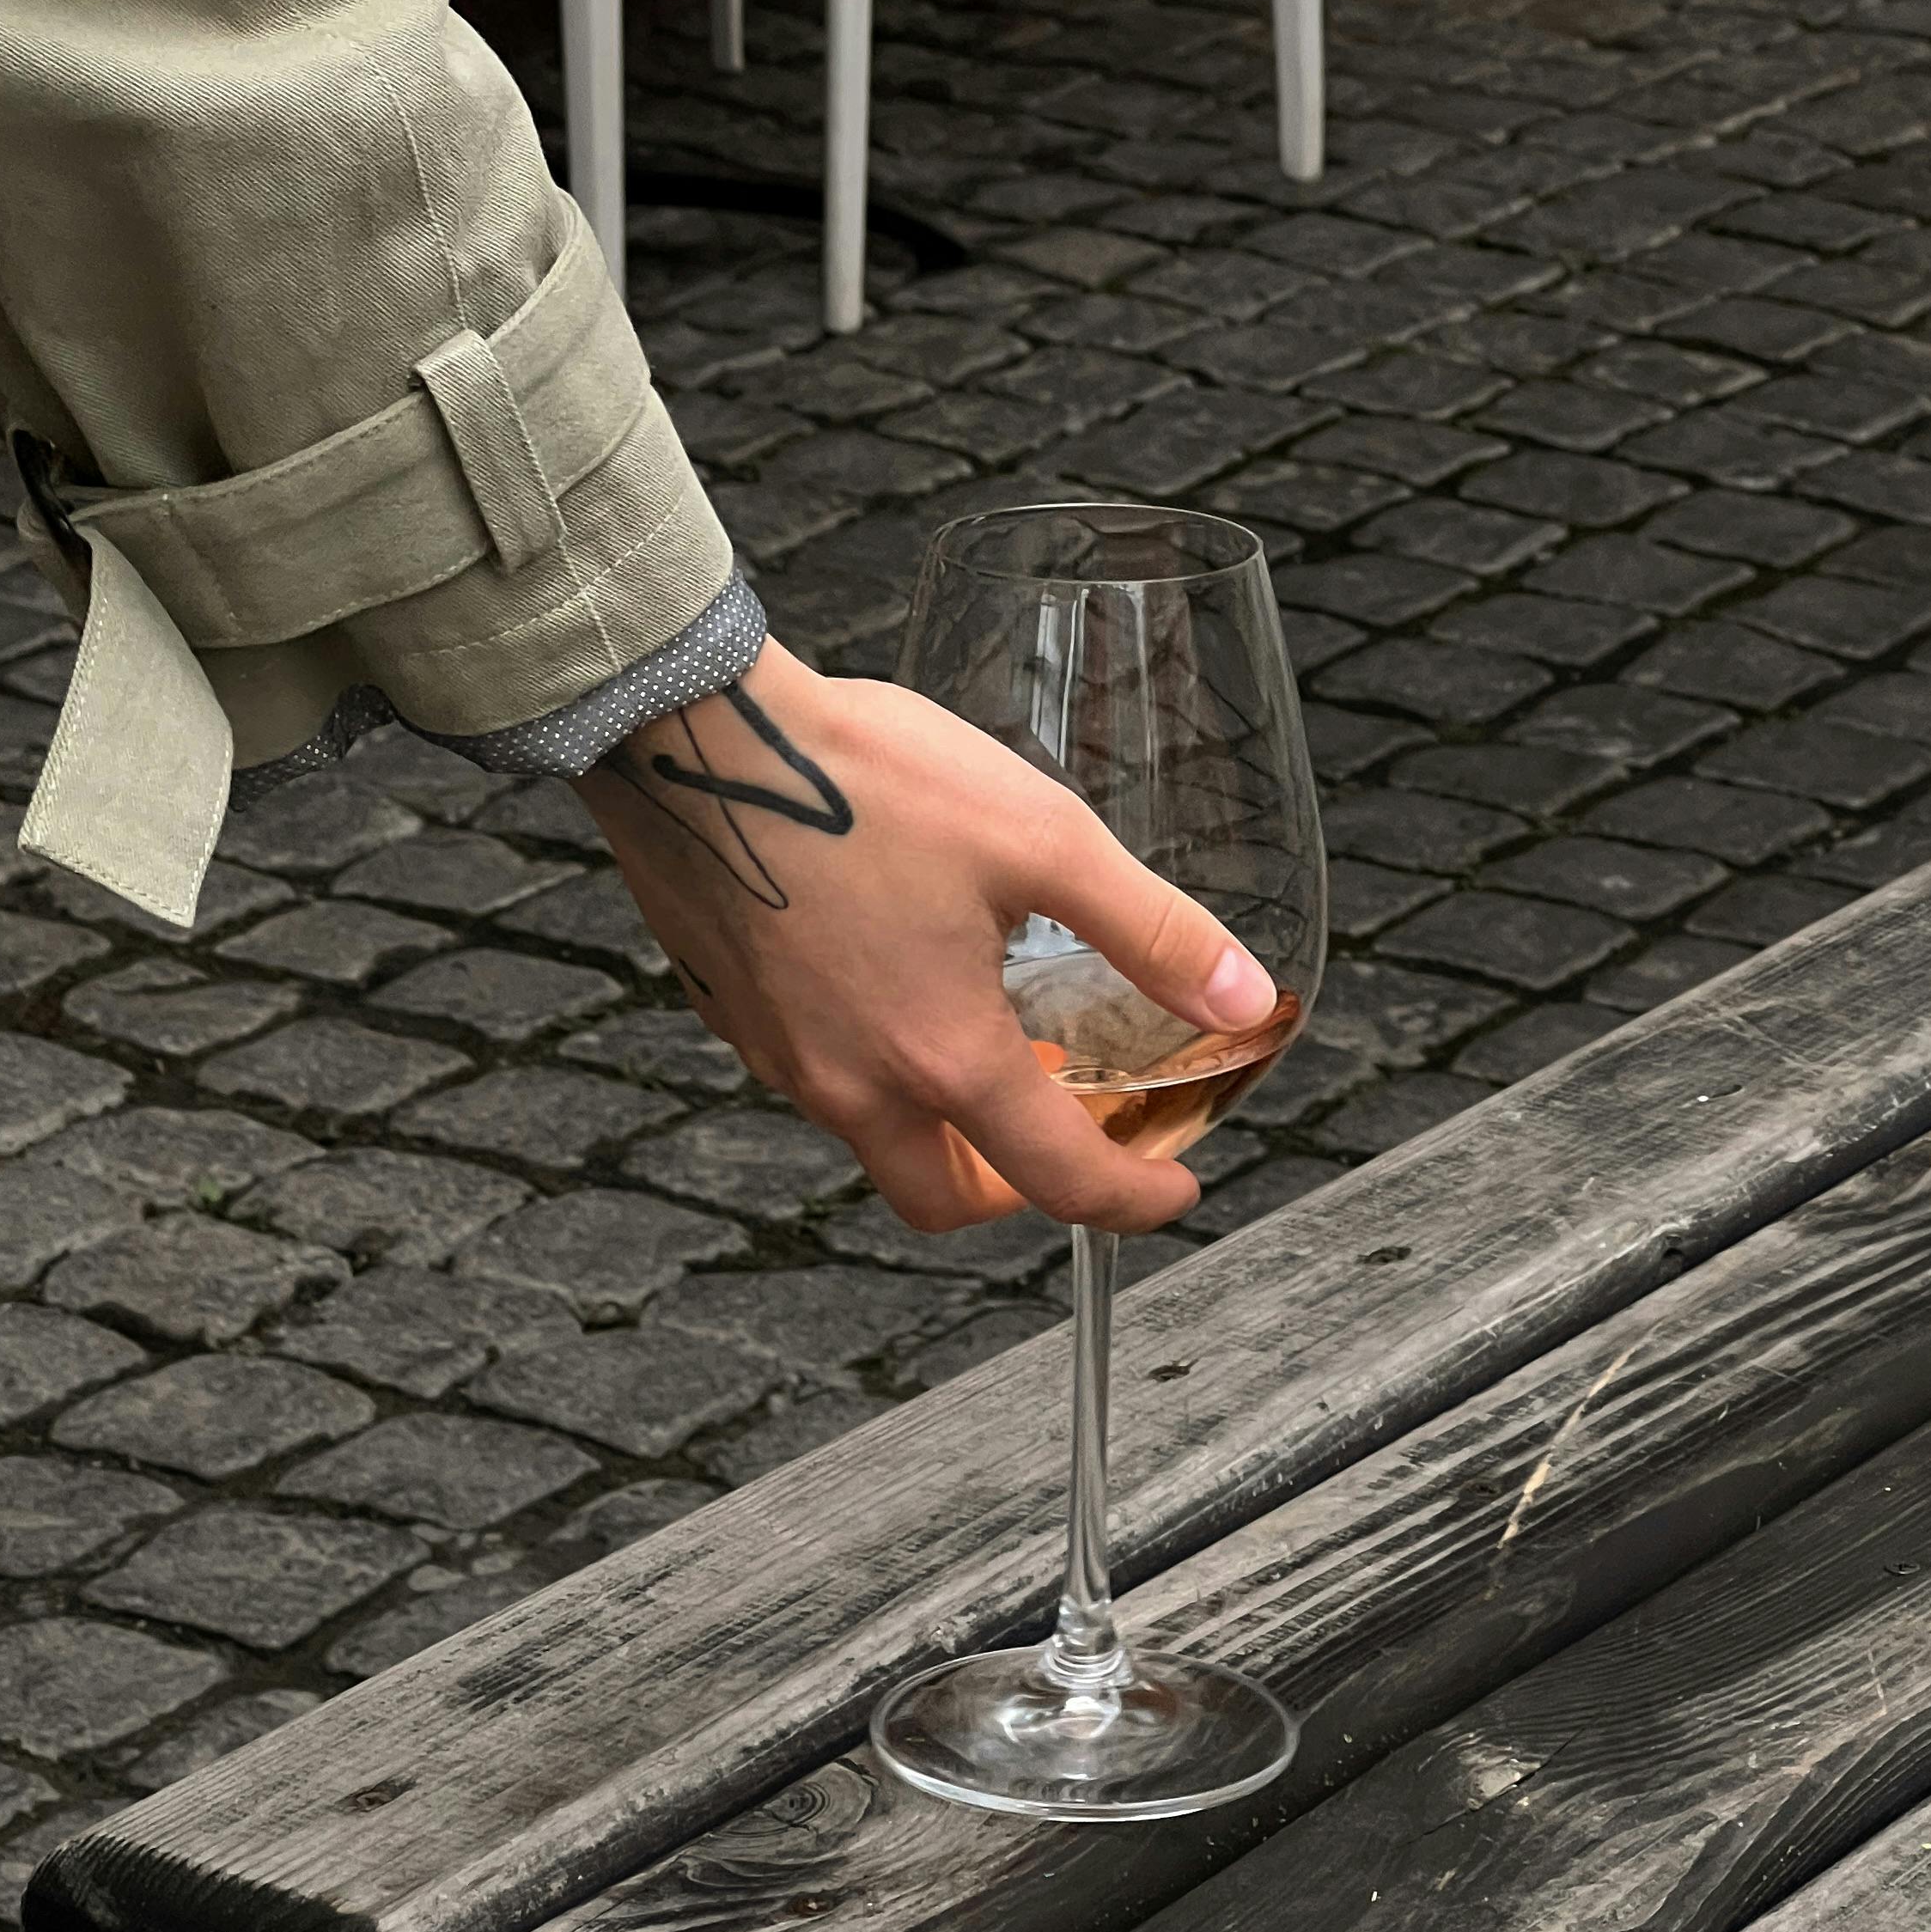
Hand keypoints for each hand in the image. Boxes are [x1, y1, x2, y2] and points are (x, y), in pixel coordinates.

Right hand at [575, 641, 1275, 1232]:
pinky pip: (817, 1078)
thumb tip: (1243, 997)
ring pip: (875, 1140)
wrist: (687, 730)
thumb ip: (1150, 930)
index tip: (1170, 1190)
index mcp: (940, 1056)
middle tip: (1071, 1134)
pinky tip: (902, 984)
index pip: (1059, 1181)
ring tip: (995, 1043)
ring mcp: (779, 1054)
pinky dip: (878, 1068)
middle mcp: (850, 1083)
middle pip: (945, 1198)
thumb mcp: (1041, 838)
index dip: (1135, 1201)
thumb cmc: (859, 775)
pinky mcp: (732, 1011)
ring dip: (946, 1124)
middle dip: (1020, 1190)